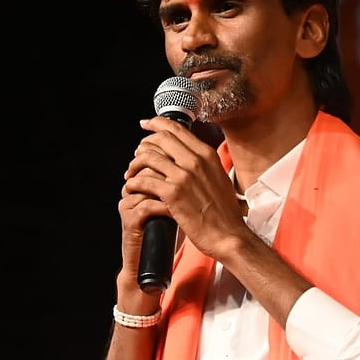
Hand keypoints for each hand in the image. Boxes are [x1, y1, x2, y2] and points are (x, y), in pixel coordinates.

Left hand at [123, 117, 250, 259]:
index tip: (146, 124)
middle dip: (144, 143)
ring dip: (135, 164)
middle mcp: (195, 160)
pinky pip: (144, 181)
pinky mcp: (172, 194)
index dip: (157, 124)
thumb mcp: (219, 177)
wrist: (229, 235)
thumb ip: (204, 163)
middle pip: (160, 139)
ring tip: (131, 173)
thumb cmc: (225, 212)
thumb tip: (189, 154)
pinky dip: (133, 183)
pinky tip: (131, 188)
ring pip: (148, 157)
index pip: (177, 129)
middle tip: (137, 153)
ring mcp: (183, 176)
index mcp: (207, 154)